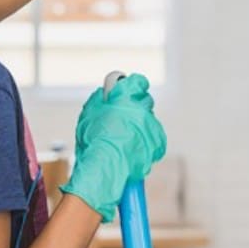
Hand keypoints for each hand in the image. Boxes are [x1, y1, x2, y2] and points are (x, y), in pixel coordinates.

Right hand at [61, 74, 166, 220]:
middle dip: (136, 109)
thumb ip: (100, 100)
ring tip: (125, 141)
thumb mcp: (89, 113)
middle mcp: (143, 107)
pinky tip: (133, 150)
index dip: (132, 87)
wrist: (107, 165)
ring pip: (149, 122)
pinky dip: (146, 143)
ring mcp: (153, 125)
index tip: (127, 93)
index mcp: (127, 96)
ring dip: (140, 128)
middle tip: (123, 121)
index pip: (138, 82)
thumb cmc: (94, 139)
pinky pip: (154, 139)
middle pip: (145, 103)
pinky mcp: (159, 143)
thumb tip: (105, 95)